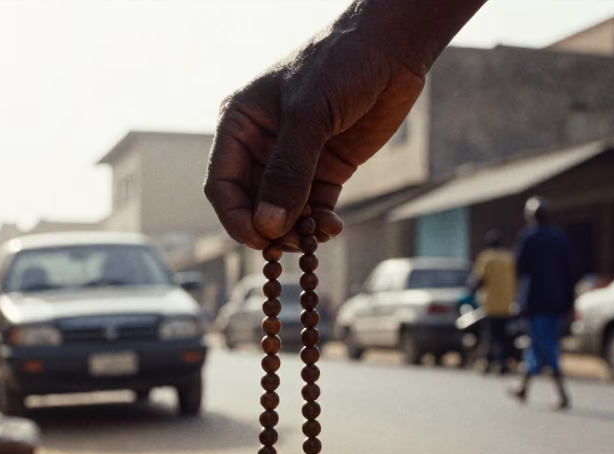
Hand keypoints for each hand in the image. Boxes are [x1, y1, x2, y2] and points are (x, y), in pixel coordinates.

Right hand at [204, 14, 426, 251]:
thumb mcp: (308, 115)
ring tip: (315, 236)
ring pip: (283, 211)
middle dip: (269, 228)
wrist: (391, 48)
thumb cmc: (339, 65)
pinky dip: (319, 222)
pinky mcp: (326, 169)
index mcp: (240, 126)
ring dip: (296, 230)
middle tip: (290, 245)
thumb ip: (288, 172)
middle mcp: (261, 146)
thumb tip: (268, 224)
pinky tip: (332, 227)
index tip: (259, 240)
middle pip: (251, 204)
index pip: (223, 184)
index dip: (235, 217)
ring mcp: (294, 160)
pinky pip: (314, 208)